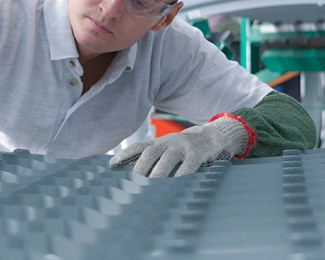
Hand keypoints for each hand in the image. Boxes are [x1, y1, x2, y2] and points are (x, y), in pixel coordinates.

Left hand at [109, 115, 252, 177]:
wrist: (212, 137)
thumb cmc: (184, 149)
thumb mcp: (167, 149)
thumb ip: (153, 159)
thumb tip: (131, 175)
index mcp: (159, 142)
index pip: (138, 146)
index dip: (124, 154)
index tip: (111, 164)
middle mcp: (169, 142)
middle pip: (151, 152)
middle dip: (140, 166)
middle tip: (132, 182)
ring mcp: (183, 147)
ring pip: (167, 159)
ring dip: (158, 173)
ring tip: (150, 187)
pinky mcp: (198, 154)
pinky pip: (188, 166)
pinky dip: (181, 176)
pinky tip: (176, 186)